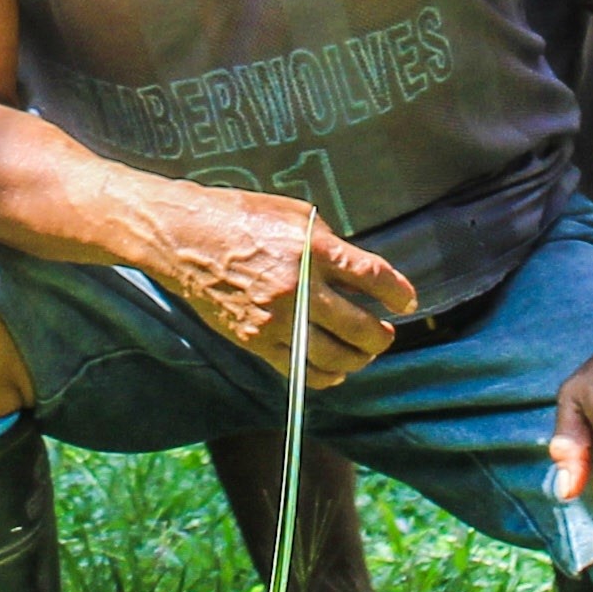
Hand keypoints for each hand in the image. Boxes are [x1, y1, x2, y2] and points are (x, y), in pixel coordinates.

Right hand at [146, 186, 414, 390]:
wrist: (185, 239)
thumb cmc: (241, 217)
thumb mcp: (294, 215)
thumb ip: (330, 246)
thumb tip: (360, 276)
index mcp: (312, 248)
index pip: (372, 276)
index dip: (397, 293)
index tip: (407, 302)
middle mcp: (297, 287)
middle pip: (359, 326)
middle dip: (382, 335)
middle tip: (386, 332)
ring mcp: (275, 319)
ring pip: (333, 356)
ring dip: (359, 358)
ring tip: (365, 352)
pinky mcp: (255, 340)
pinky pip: (300, 370)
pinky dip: (325, 375)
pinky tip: (335, 369)